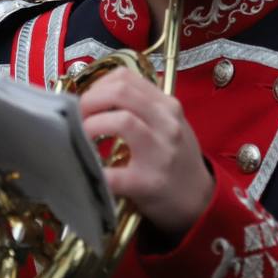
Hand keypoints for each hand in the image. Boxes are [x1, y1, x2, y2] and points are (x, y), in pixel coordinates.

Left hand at [78, 67, 214, 237]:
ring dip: (91, 126)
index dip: (97, 86)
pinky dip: (93, 170)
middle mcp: (166, 123)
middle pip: (120, 92)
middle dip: (89, 100)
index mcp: (167, 106)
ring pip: (121, 120)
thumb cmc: (177, 159)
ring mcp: (159, 152)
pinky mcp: (148, 182)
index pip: (125, 78)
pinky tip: (86, 170)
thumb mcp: (169, 124)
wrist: (199, 198)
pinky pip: (112, 173)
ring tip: (82, 137)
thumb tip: (98, 96)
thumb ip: (142, 107)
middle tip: (78, 117)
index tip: (87, 100)